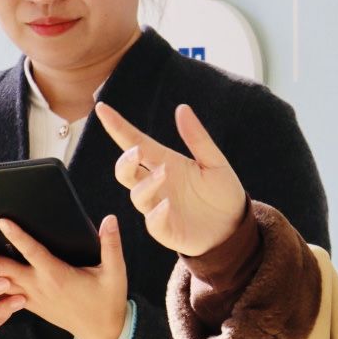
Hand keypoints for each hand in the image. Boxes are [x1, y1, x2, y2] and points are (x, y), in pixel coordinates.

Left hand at [0, 215, 129, 338]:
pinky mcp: (27, 303)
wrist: (100, 330)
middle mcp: (37, 286)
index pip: (33, 252)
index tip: (1, 221)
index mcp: (56, 275)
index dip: (17, 236)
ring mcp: (29, 297)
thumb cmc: (107, 299)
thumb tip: (110, 219)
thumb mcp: (115, 271)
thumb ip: (111, 244)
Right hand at [94, 102, 246, 256]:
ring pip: (138, 196)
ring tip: (164, 172)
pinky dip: (157, 214)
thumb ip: (197, 138)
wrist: (236, 227)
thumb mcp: (215, 162)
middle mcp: (156, 185)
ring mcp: (158, 208)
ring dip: (147, 184)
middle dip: (126, 161)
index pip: (135, 143)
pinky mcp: (167, 230)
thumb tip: (181, 108)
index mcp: (165, 163)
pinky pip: (153, 223)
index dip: (118, 127)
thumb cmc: (222, 193)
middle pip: (126, 172)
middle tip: (138, 151)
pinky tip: (166, 205)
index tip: (102, 108)